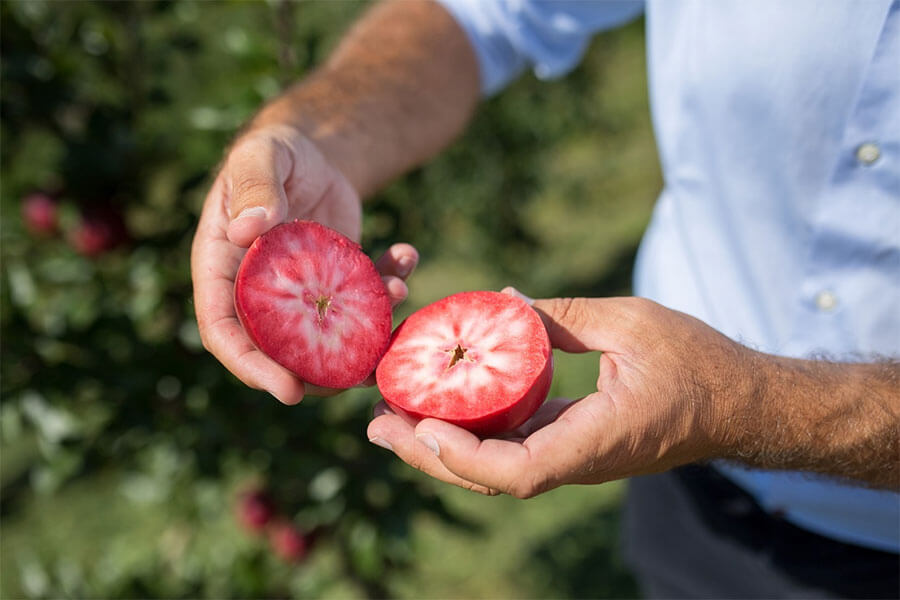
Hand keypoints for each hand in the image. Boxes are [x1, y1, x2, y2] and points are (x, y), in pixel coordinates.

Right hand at [191, 124, 417, 403]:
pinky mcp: (338, 283)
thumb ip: (255, 188)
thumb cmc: (275, 151)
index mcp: (223, 269)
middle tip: (359, 374)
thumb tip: (247, 230)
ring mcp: (302, 293)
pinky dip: (390, 286)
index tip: (288, 391)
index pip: (223, 331)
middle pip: (280, 350)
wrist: (313, 150)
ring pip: (330, 333)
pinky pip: (364, 301)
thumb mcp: (261, 157)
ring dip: (368, 328)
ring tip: (398, 292)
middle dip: (320, 369)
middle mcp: (258, 292)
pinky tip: (406, 256)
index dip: (251, 366)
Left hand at [367, 290, 753, 496]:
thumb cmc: (698, 363)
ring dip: (441, 446)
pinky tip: (442, 403)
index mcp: (599, 439)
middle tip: (376, 422)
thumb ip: (563, 315)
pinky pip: (513, 446)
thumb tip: (501, 301)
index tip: (424, 427)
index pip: (521, 472)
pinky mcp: (573, 443)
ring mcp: (574, 456)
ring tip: (390, 415)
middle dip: (429, 455)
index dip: (466, 457)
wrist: (739, 404)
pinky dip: (471, 430)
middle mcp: (580, 459)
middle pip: (491, 478)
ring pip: (496, 467)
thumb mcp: (632, 322)